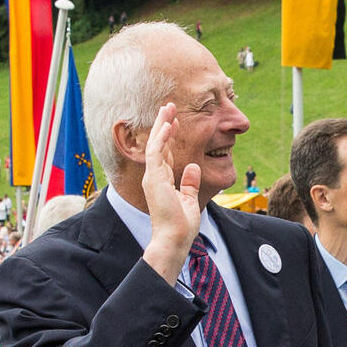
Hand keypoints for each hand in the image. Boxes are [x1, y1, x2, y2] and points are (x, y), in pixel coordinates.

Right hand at [142, 103, 201, 283]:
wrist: (174, 239)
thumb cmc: (181, 226)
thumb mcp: (189, 200)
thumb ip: (189, 183)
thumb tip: (194, 166)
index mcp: (161, 182)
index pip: (164, 153)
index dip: (169, 136)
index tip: (175, 121)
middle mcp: (154, 177)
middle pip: (158, 145)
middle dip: (163, 124)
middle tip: (169, 106)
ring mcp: (152, 177)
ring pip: (155, 144)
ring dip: (161, 125)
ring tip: (168, 108)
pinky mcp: (154, 179)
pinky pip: (156, 152)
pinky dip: (162, 137)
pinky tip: (168, 124)